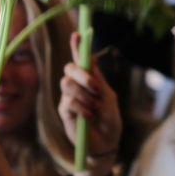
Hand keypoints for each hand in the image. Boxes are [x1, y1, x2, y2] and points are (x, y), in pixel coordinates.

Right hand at [56, 38, 121, 175]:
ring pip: (67, 84)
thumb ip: (98, 78)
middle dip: (82, 75)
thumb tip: (90, 57)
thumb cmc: (110, 119)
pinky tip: (89, 117)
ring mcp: (68, 97)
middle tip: (96, 88)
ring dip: (85, 95)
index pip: (80, 59)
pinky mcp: (64, 111)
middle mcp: (76, 85)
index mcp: (89, 79)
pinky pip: (69, 102)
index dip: (77, 46)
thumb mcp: (108, 96)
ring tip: (95, 108)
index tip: (77, 34)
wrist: (107, 142)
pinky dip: (82, 109)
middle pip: (69, 68)